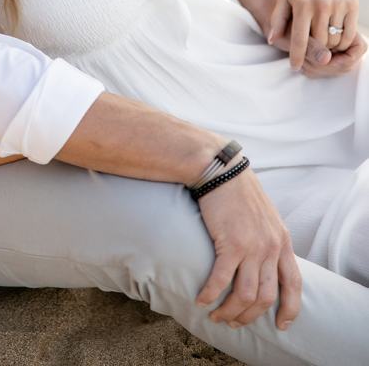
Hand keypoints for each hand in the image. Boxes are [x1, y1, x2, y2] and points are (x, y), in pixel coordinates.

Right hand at [196, 167, 300, 329]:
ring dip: (229, 311)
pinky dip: (211, 294)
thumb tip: (264, 260)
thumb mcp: (266, 215)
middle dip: (250, 316)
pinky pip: (222, 280)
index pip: (294, 283)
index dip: (290, 309)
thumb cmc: (238, 190)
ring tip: (216, 316)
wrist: (222, 170)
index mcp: (282, 240)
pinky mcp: (231, 243)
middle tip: (234, 322)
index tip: (281, 325)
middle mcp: (271, 247)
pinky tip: (201, 300)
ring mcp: (252, 247)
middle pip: (266, 297)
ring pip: (245, 295)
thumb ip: (269, 237)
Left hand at [267, 0, 358, 69]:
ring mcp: (338, 6)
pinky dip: (342, 41)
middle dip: (316, 50)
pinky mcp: (352, 6)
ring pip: (335, 41)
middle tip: (314, 50)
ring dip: (330, 47)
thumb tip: (272, 40)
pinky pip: (348, 34)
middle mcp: (320, 5)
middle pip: (319, 42)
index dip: (297, 55)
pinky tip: (336, 38)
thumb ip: (278, 19)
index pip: (299, 37)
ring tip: (324, 43)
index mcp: (302, 5)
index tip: (295, 67)